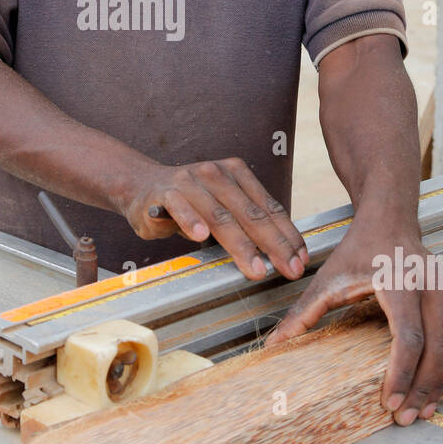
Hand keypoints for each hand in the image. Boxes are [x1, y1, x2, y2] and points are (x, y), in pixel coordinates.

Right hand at [118, 156, 308, 282]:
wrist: (141, 186)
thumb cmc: (191, 202)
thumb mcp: (224, 206)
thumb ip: (248, 221)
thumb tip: (285, 252)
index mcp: (237, 173)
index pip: (268, 207)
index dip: (287, 235)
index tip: (301, 260)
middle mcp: (216, 173)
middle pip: (250, 213)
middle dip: (273, 245)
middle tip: (288, 269)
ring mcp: (189, 181)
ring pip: (220, 216)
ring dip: (240, 244)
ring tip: (256, 268)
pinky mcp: (164, 193)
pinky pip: (180, 208)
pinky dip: (190, 221)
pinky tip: (200, 236)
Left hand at [265, 221, 442, 424]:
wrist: (389, 222)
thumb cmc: (358, 252)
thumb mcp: (327, 280)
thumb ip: (303, 314)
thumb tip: (273, 345)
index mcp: (400, 283)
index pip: (408, 339)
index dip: (401, 375)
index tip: (390, 403)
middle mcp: (432, 285)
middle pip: (435, 349)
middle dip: (422, 389)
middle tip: (407, 418)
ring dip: (442, 383)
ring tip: (425, 411)